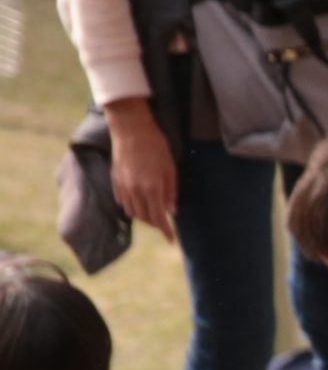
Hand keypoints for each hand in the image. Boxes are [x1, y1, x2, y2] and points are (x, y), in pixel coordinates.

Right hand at [103, 98, 177, 239]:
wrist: (131, 130)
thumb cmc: (156, 146)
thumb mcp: (170, 168)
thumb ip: (170, 191)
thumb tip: (171, 211)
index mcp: (151, 188)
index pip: (159, 217)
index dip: (165, 230)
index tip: (171, 240)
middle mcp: (135, 190)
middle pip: (144, 217)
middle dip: (156, 223)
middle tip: (165, 223)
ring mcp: (122, 186)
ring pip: (132, 211)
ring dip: (143, 216)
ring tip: (153, 214)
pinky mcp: (115, 180)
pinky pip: (122, 201)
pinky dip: (131, 206)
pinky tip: (138, 204)